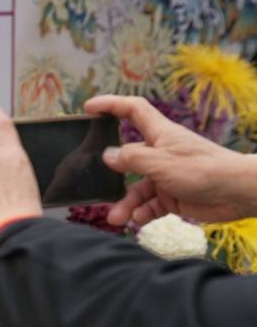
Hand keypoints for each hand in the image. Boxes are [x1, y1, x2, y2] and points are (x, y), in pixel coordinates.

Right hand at [85, 95, 256, 225]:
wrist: (236, 192)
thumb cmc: (202, 169)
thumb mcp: (160, 162)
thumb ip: (131, 158)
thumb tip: (107, 155)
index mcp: (160, 134)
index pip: (133, 111)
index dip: (111, 106)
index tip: (90, 108)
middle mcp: (161, 153)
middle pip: (128, 160)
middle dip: (112, 176)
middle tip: (96, 186)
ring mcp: (165, 176)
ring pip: (136, 189)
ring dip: (126, 204)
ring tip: (117, 218)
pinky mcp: (172, 196)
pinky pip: (149, 205)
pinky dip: (142, 213)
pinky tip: (138, 220)